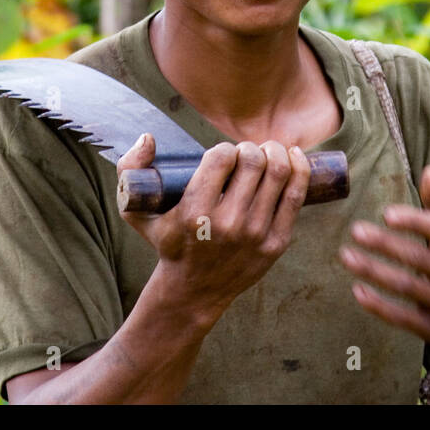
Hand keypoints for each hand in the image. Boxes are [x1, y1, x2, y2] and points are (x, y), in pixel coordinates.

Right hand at [118, 133, 310, 328]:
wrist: (193, 291)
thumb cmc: (168, 243)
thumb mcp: (136, 212)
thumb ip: (130, 170)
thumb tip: (149, 138)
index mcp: (195, 211)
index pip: (222, 156)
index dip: (225, 149)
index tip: (223, 156)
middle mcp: (227, 223)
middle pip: (253, 161)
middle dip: (251, 148)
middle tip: (247, 153)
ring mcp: (255, 234)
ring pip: (278, 173)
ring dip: (276, 152)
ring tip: (268, 152)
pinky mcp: (276, 243)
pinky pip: (295, 196)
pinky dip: (300, 169)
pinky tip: (294, 157)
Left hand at [338, 164, 429, 357]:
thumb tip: (429, 170)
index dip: (417, 222)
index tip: (386, 213)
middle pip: (422, 259)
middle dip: (387, 245)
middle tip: (356, 230)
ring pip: (409, 287)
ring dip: (374, 271)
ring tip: (346, 256)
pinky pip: (404, 318)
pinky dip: (379, 305)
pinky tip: (357, 290)